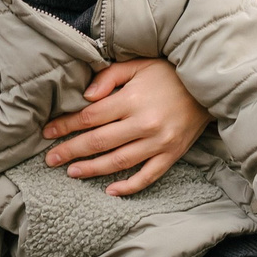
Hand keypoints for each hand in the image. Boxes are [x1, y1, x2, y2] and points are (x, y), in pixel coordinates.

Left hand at [42, 58, 208, 196]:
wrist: (209, 86)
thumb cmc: (169, 73)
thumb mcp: (138, 65)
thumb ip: (109, 78)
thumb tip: (86, 97)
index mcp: (132, 100)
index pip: (89, 117)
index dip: (65, 126)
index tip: (47, 133)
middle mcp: (143, 124)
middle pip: (98, 142)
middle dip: (70, 151)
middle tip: (50, 159)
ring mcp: (159, 142)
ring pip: (118, 162)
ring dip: (92, 169)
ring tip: (72, 172)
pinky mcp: (172, 155)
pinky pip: (147, 176)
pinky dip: (129, 186)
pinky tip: (110, 191)